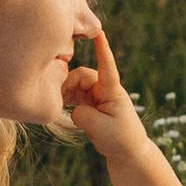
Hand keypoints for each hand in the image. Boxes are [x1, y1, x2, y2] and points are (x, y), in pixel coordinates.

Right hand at [58, 22, 147, 166]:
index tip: (99, 32)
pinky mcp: (91, 104)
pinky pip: (74, 95)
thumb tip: (72, 107)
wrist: (127, 152)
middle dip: (67, 85)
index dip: (102, 49)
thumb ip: (80, 113)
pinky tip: (61, 108)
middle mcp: (104, 89)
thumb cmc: (119, 139)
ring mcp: (97, 96)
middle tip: (58, 101)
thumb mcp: (98, 128)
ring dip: (65, 93)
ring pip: (74, 85)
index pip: (106, 66)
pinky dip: (66, 99)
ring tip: (59, 107)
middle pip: (80, 76)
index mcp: (112, 91)